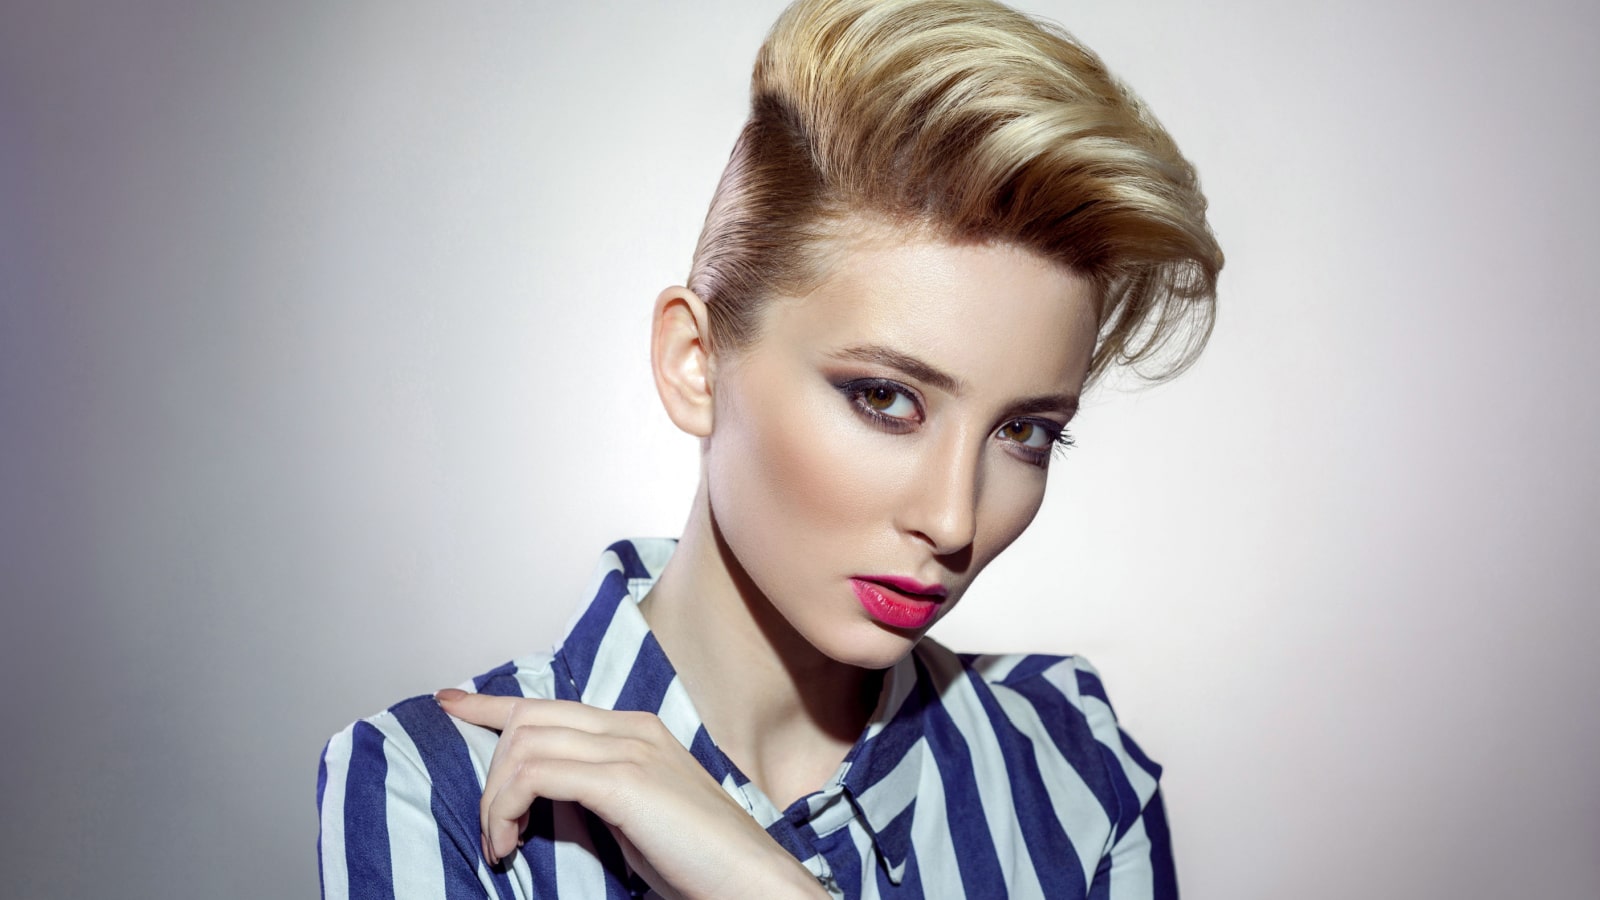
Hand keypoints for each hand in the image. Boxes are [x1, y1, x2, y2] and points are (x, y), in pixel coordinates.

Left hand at [434, 690, 827, 899]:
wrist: (751, 881)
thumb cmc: (700, 862)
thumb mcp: (642, 815)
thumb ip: (601, 791)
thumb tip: (546, 795)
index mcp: (638, 730)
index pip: (550, 704)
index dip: (492, 704)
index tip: (451, 704)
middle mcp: (631, 728)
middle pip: (528, 719)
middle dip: (490, 770)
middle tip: (490, 828)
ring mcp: (628, 750)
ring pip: (523, 745)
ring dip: (494, 800)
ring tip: (501, 846)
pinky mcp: (622, 781)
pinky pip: (534, 775)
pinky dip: (506, 809)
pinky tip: (510, 845)